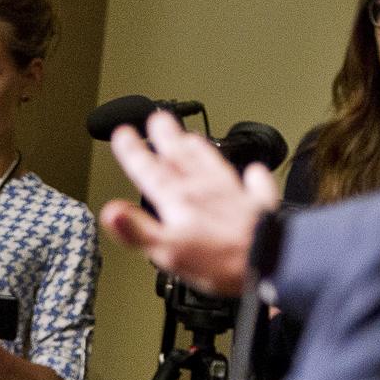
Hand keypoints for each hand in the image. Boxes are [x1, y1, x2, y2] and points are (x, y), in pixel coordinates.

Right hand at [100, 110, 280, 296]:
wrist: (269, 262)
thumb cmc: (220, 260)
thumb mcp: (167, 250)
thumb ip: (136, 229)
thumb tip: (110, 211)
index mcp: (179, 201)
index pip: (150, 171)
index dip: (134, 153)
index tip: (123, 133)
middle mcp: (205, 191)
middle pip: (181, 158)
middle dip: (167, 137)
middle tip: (157, 117)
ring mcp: (233, 196)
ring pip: (212, 164)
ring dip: (200, 149)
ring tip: (190, 135)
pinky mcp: (259, 207)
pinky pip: (256, 186)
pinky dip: (255, 177)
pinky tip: (255, 171)